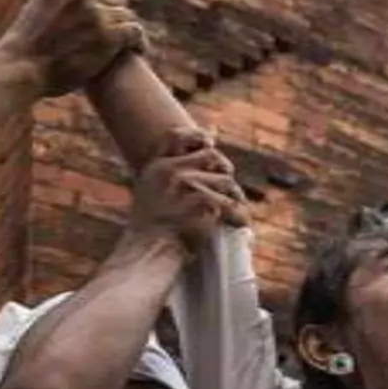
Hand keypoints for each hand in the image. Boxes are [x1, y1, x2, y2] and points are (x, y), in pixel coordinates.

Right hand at [0, 0, 142, 96]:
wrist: (20, 69)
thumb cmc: (29, 40)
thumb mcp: (41, 0)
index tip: (102, 3)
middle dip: (113, 13)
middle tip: (106, 32)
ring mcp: (95, 13)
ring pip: (127, 15)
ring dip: (123, 31)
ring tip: (119, 45)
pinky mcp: (107, 36)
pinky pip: (136, 31)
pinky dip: (138, 42)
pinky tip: (136, 50)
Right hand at [129, 126, 248, 254]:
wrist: (148, 252)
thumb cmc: (151, 231)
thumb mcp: (150, 195)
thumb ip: (169, 175)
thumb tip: (201, 150)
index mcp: (157, 166)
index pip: (179, 136)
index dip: (199, 137)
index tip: (211, 142)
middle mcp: (170, 170)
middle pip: (212, 157)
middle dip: (225, 172)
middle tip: (232, 192)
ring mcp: (184, 183)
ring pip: (225, 180)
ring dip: (233, 197)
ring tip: (237, 214)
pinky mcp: (199, 200)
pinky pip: (227, 202)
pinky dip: (236, 215)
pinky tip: (239, 224)